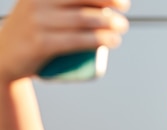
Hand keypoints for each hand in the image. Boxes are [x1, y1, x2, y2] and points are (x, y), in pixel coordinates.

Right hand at [0, 0, 129, 82]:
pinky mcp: (40, 44)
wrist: (4, 57)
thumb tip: (102, 6)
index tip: (122, 1)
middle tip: (124, 12)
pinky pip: (75, 40)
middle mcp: (38, 2)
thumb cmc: (33, 31)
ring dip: (109, 23)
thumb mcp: (41, 8)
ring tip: (122, 28)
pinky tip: (113, 41)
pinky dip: (98, 40)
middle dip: (109, 2)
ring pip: (82, 19)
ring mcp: (37, 22)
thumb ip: (61, 3)